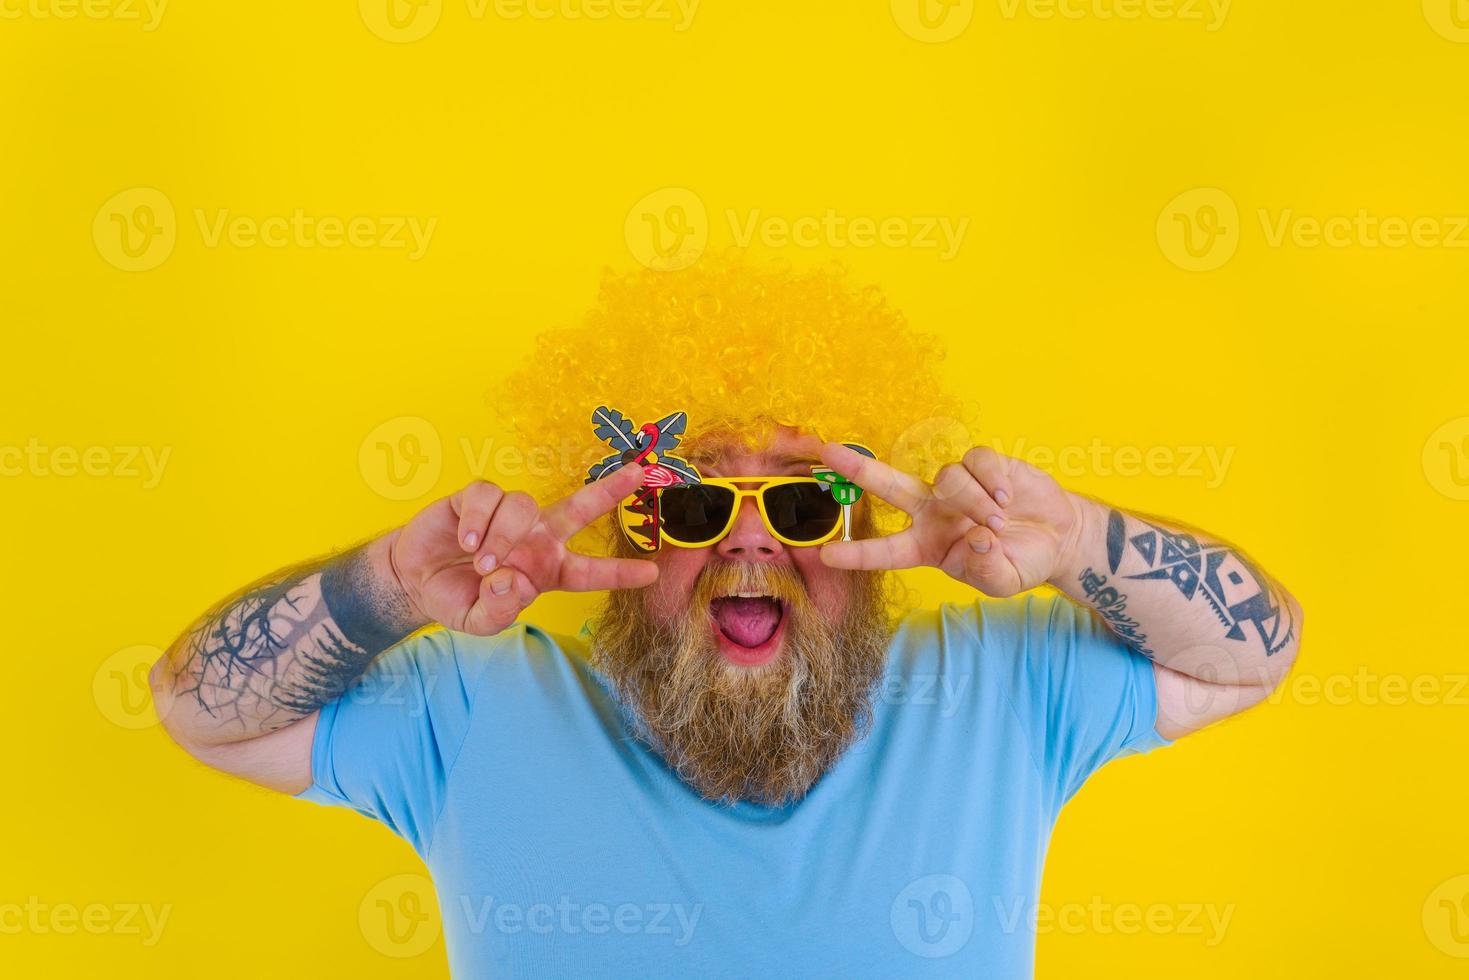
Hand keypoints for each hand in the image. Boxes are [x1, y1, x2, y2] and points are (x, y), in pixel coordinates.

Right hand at [388, 464, 656, 634]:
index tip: (652, 572)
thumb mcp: (479, 622)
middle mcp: (537, 537)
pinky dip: (479, 519)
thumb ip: (500, 610)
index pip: (589, 572)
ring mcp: (508, 515)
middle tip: (639, 472)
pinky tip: (466, 540)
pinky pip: (487, 496)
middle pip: (580, 507)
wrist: (412, 579)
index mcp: (547, 570)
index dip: (620, 572)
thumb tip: (513, 580)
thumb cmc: (457, 598)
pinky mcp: (476, 498)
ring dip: (504, 536)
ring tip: (483, 562)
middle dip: (610, 489)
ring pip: (524, 506)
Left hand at [817, 444, 1086, 596]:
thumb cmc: (1021, 563)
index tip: (826, 556)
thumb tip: (976, 537)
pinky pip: (976, 461)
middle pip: (889, 486)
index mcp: (926, 546)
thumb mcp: (1002, 582)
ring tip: (999, 522)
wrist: (1057, 539)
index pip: (886, 551)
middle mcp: (932, 512)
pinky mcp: (983, 464)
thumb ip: (986, 568)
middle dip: (858, 469)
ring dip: (974, 501)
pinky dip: (992, 480)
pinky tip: (1009, 497)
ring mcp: (955, 486)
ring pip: (947, 478)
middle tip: (827, 452)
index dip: (857, 554)